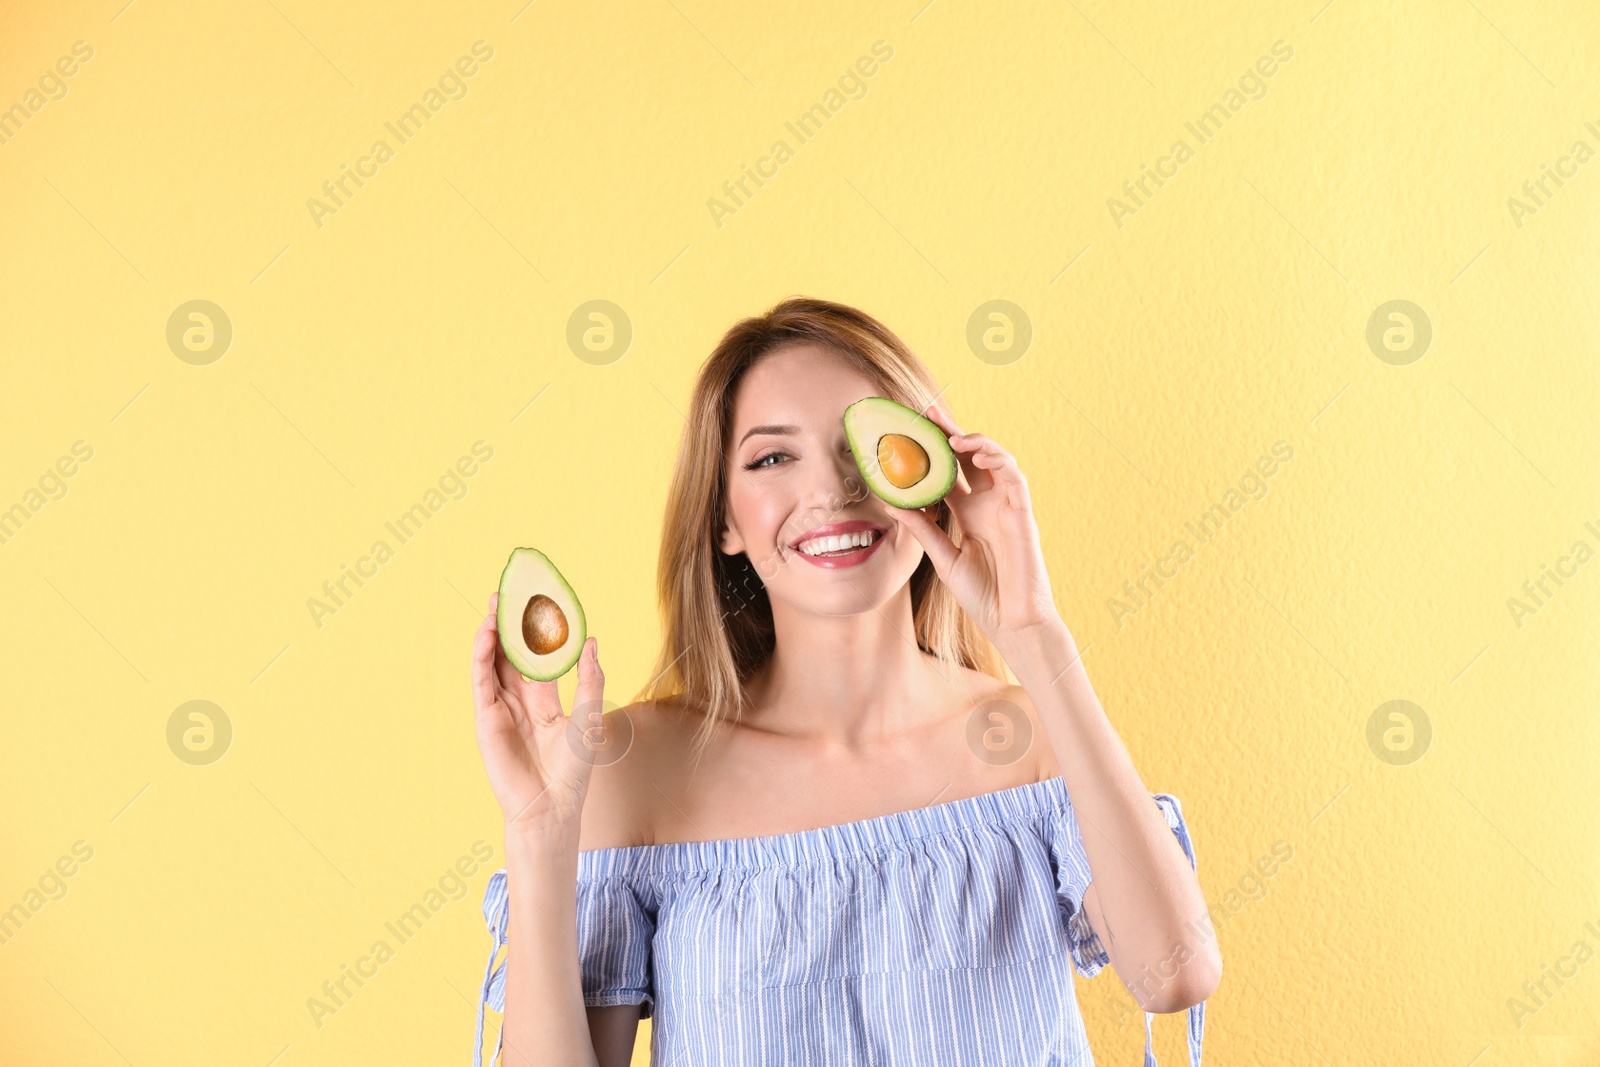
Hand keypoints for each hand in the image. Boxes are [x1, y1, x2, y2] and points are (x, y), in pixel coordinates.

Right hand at [471, 591, 605, 832]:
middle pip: (509, 655)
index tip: (535, 604)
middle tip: (506, 593)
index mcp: (543, 701)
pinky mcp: (486, 719)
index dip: (533, 633)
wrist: (552, 806)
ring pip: (492, 663)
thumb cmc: (572, 771)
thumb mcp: (588, 716)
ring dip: (491, 634)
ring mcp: (500, 709)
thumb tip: (592, 641)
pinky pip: (481, 681)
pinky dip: (481, 657)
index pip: (535, 658)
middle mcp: (519, 701)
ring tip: (494, 605)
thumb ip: (589, 679)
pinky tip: (487, 635)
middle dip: (506, 625)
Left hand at [891, 404, 1063, 647]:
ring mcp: (1006, 506)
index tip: (911, 432)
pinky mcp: (1022, 513)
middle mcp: (987, 504)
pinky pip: (1014, 477)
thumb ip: (923, 530)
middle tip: (928, 414)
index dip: (934, 451)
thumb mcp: (943, 557)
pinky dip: (998, 461)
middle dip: (951, 434)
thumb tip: (893, 504)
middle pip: (970, 458)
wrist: (1010, 621)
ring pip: (995, 460)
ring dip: (976, 443)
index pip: (950, 472)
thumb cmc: (981, 594)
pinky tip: (978, 455)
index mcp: (968, 512)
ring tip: (952, 438)